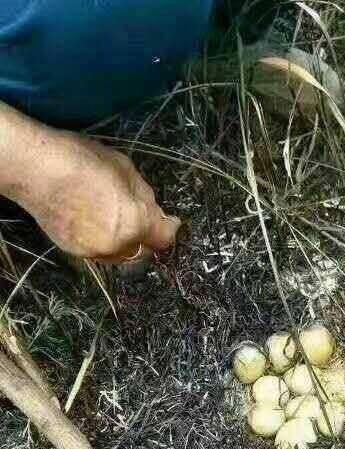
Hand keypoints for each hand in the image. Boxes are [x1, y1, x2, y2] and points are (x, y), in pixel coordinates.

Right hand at [16, 131, 179, 264]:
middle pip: (143, 252)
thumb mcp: (124, 169)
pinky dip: (105, 243)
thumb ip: (144, 195)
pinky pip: (100, 253)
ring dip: (127, 244)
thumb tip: (154, 209)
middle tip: (145, 221)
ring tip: (121, 224)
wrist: (35, 169)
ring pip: (121, 256)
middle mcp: (117, 245)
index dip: (171, 230)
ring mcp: (94, 252)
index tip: (173, 223)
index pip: (164, 239)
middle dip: (148, 238)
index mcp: (135, 223)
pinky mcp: (75, 252)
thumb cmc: (81, 161)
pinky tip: (98, 226)